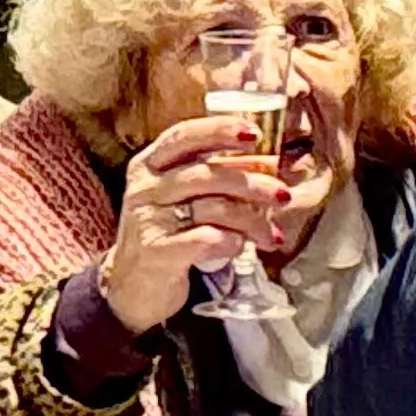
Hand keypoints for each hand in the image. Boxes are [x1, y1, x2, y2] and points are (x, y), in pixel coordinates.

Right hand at [95, 110, 293, 337]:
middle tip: (283, 195)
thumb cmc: (168, 234)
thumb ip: (217, 178)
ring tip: (272, 235)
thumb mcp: (182, 199)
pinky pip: (206, 239)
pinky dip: (232, 242)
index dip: (219, 130)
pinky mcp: (156, 251)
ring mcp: (147, 219)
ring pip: (212, 208)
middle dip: (253, 183)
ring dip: (252, 220)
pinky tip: (241, 247)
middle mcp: (144, 188)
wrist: (133, 286)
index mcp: (149, 165)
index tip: (254, 133)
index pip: (183, 136)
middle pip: (206, 174)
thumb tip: (273, 163)